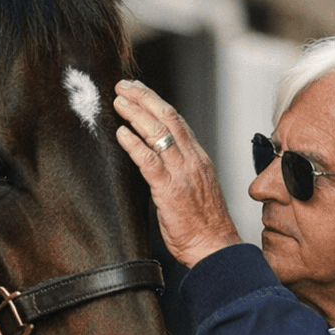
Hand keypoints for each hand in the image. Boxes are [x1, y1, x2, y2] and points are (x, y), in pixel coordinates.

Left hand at [113, 79, 242, 267]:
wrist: (215, 248)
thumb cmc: (204, 226)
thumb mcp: (194, 189)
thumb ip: (178, 171)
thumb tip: (157, 159)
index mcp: (198, 158)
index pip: (177, 121)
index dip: (156, 102)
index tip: (138, 91)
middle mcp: (192, 160)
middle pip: (168, 118)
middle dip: (144, 98)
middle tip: (123, 86)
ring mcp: (182, 174)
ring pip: (159, 134)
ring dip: (136, 114)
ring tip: (119, 102)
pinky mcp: (170, 190)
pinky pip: (150, 162)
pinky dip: (134, 145)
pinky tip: (121, 134)